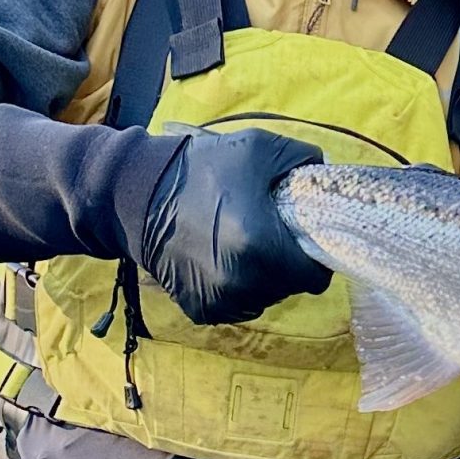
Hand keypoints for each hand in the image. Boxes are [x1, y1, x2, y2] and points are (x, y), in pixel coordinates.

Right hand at [132, 129, 330, 326]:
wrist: (136, 194)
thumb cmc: (201, 168)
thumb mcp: (258, 148)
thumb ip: (302, 160)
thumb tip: (323, 173)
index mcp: (261, 247)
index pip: (315, 276)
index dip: (314, 257)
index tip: (300, 239)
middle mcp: (242, 283)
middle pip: (289, 287)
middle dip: (287, 264)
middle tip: (269, 236)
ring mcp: (220, 302)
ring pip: (264, 298)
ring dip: (262, 278)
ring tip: (242, 245)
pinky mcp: (200, 310)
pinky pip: (236, 304)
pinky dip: (236, 287)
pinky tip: (221, 258)